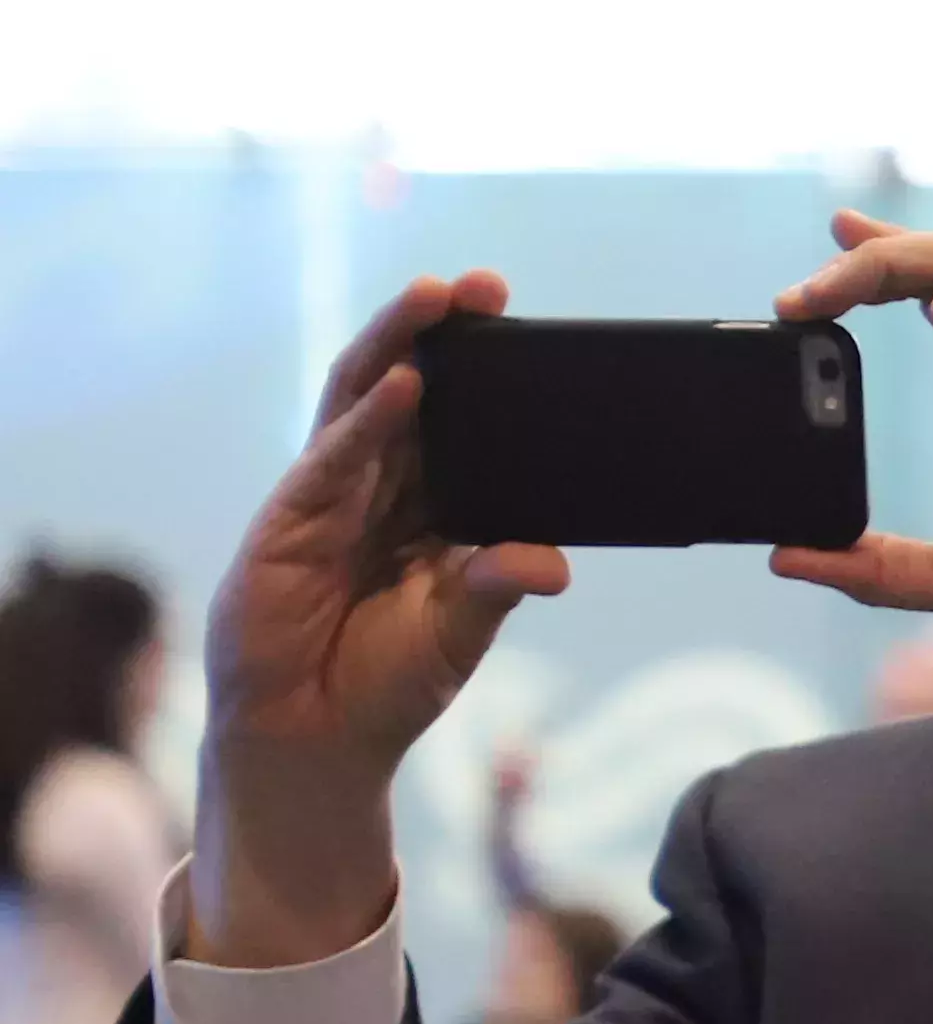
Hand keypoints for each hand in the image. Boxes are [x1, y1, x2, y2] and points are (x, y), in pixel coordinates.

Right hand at [190, 273, 577, 966]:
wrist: (313, 738)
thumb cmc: (386, 681)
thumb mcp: (460, 630)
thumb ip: (498, 586)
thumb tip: (555, 561)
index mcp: (423, 506)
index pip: (456, 423)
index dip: (482, 374)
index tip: (524, 324)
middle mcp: (374, 489)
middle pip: (406, 392)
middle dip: (437, 334)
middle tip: (483, 285)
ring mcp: (326, 499)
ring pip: (360, 404)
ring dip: (397, 348)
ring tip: (437, 300)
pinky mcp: (287, 524)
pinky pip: (332, 460)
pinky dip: (368, 423)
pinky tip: (403, 387)